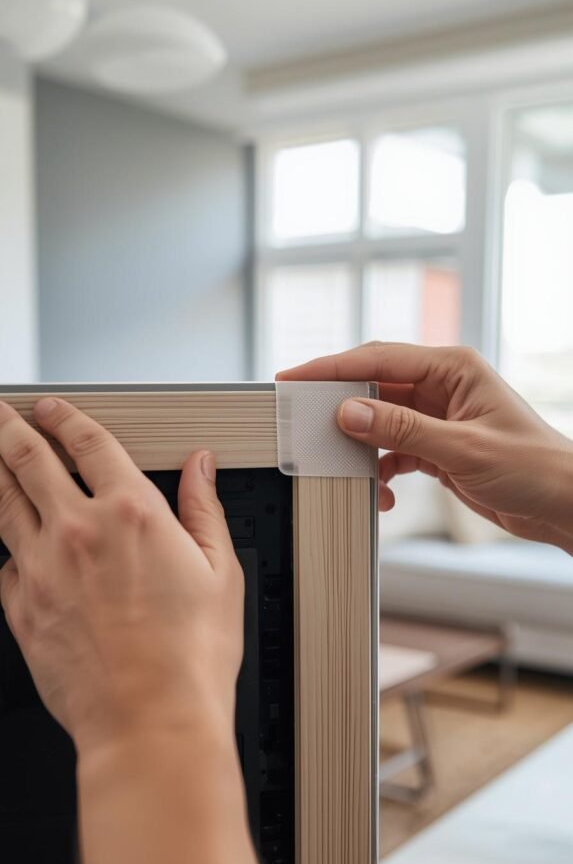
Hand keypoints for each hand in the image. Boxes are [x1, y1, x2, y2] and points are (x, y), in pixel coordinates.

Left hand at [0, 397, 243, 754]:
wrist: (150, 721)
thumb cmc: (190, 658)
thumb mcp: (220, 573)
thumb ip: (205, 510)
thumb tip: (200, 469)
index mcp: (131, 513)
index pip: (88, 442)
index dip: (66, 417)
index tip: (55, 410)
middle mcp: (78, 531)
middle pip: (27, 459)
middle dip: (10, 428)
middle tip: (2, 413)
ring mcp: (40, 568)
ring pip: (2, 501)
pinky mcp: (19, 607)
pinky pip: (1, 562)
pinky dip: (6, 546)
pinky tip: (10, 545)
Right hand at [277, 342, 572, 551]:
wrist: (561, 504)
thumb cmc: (532, 467)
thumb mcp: (462, 448)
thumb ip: (402, 429)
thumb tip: (350, 412)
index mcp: (452, 368)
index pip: (378, 359)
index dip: (331, 368)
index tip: (294, 377)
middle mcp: (443, 386)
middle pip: (374, 386)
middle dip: (340, 406)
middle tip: (304, 423)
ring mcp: (438, 417)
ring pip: (380, 421)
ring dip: (363, 446)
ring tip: (347, 468)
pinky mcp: (438, 446)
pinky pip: (394, 449)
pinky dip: (382, 469)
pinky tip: (382, 491)